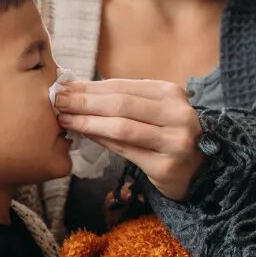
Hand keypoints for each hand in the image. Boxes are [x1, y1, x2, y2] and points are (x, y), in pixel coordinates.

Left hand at [55, 78, 206, 201]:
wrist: (199, 170)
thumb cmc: (168, 135)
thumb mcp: (154, 110)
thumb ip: (124, 100)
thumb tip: (79, 91)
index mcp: (172, 93)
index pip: (123, 86)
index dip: (91, 86)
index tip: (64, 86)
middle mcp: (177, 114)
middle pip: (120, 105)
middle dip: (84, 102)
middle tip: (57, 100)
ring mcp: (173, 141)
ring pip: (121, 128)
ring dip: (88, 122)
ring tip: (64, 118)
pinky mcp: (165, 167)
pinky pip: (125, 150)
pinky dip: (101, 141)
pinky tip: (84, 135)